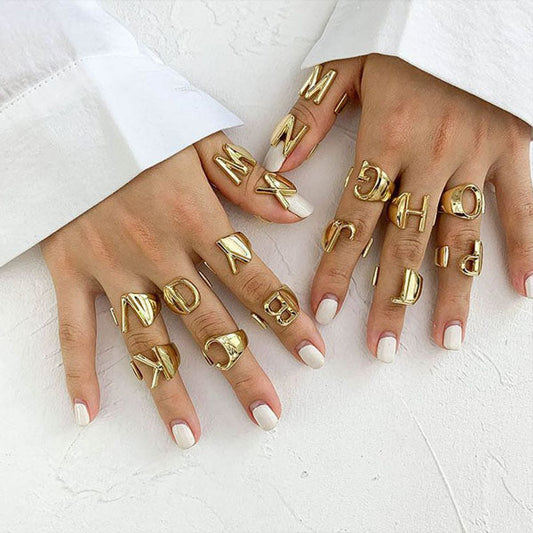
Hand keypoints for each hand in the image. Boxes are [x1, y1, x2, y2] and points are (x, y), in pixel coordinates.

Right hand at [41, 132, 324, 447]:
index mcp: (195, 218)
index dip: (285, 319)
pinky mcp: (70, 270)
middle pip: (207, 324)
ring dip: (169, 390)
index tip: (311, 356)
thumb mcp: (200, 140)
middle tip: (267, 415)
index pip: (252, 280)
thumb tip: (299, 212)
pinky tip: (88, 413)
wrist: (67, 110)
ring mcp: (111, 266)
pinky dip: (76, 371)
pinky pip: (72, 329)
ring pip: (146, 340)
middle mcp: (158, 252)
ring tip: (190, 435)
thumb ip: (250, 181)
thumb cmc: (138, 122)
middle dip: (241, 371)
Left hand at [263, 54, 531, 360]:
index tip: (326, 314)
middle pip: (405, 242)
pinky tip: (520, 289)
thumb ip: (312, 117)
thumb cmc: (403, 35)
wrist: (467, 2)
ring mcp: (478, 154)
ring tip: (442, 339)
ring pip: (459, 236)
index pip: (354, 219)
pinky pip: (521, 203)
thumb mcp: (347, 65)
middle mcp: (432, 155)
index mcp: (386, 137)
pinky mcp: (515, 145)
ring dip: (450, 292)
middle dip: (391, 299)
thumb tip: (280, 166)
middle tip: (382, 349)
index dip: (337, 269)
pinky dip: (524, 245)